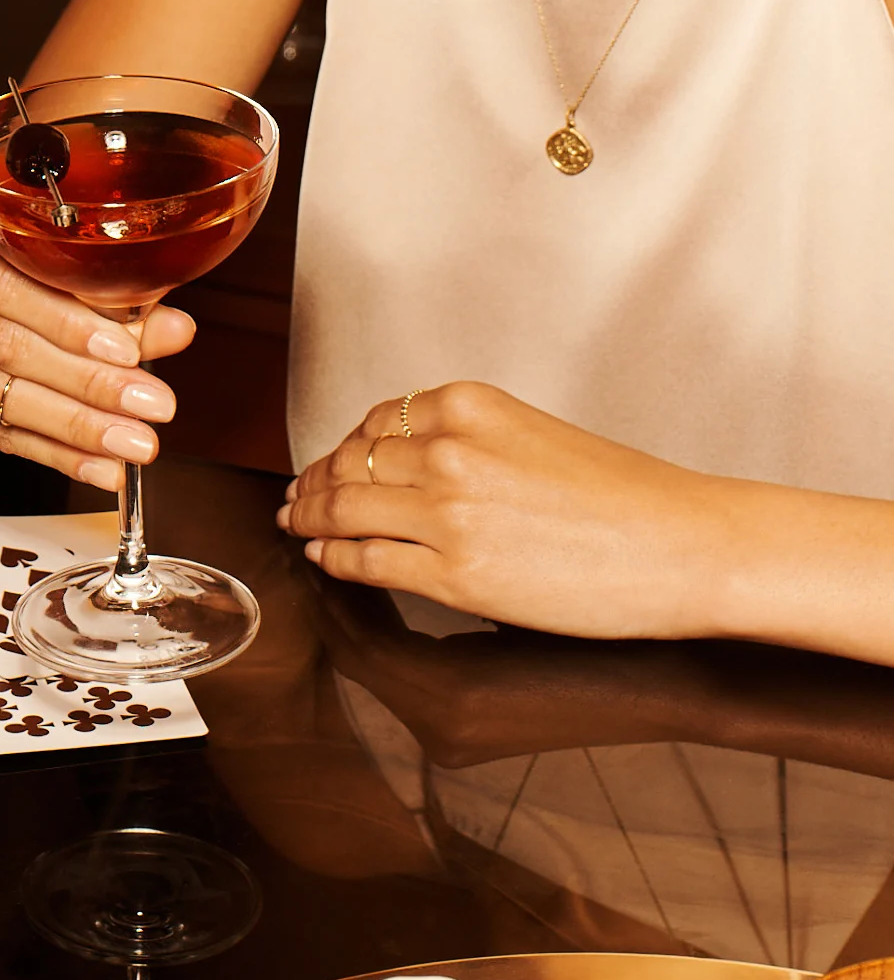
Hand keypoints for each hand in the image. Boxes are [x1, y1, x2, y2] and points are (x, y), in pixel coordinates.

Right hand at [0, 190, 196, 488]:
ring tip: (129, 445)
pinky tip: (95, 464)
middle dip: (85, 383)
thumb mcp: (62, 261)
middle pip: (2, 341)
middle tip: (148, 409)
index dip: (68, 321)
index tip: (129, 352)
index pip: (5, 277)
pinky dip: (49, 450)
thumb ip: (116, 293)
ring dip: (72, 426)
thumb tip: (176, 330)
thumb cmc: (14, 260)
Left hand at [279, 380, 733, 640]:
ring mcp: (447, 513)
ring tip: (299, 526)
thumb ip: (466, 437)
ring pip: (346, 508)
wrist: (681, 545)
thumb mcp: (530, 433)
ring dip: (312, 518)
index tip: (331, 460)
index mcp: (469, 405)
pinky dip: (335, 559)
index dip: (344, 445)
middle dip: (316, 482)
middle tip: (298, 497)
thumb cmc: (624, 495)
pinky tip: (326, 559)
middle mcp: (448, 450)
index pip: (376, 421)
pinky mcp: (455, 575)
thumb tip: (405, 463)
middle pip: (351, 462)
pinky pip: (367, 562)